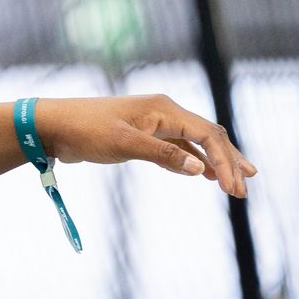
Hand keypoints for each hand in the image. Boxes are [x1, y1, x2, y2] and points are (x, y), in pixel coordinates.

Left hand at [35, 94, 256, 197]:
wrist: (52, 127)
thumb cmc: (85, 131)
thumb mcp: (124, 144)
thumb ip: (163, 155)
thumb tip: (200, 169)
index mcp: (165, 109)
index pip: (208, 135)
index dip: (226, 162)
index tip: (235, 189)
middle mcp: (164, 113)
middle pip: (207, 136)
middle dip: (228, 161)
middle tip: (246, 187)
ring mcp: (153, 124)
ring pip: (193, 143)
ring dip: (214, 162)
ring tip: (233, 182)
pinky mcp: (141, 136)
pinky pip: (176, 148)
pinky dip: (191, 161)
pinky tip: (202, 175)